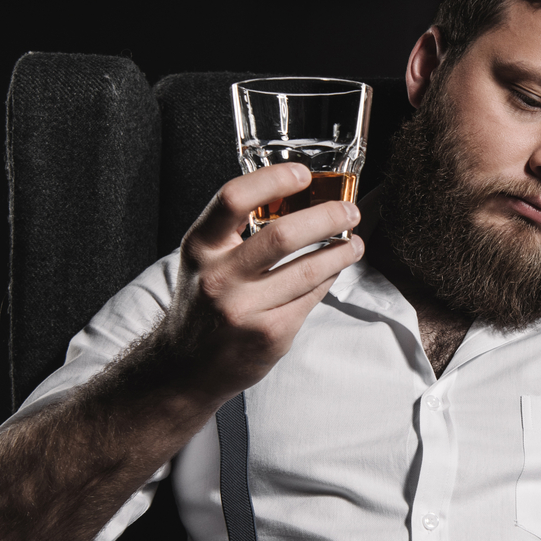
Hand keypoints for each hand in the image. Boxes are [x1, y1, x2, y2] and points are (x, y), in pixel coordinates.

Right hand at [148, 163, 362, 404]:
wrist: (185, 367)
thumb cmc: (204, 303)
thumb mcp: (205, 259)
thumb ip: (238, 231)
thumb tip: (298, 196)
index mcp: (200, 246)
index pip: (234, 198)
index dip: (273, 180)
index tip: (304, 173)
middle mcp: (219, 276)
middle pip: (283, 235)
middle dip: (327, 217)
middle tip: (349, 212)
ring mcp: (244, 308)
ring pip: (308, 270)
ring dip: (341, 252)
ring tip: (355, 243)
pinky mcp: (269, 333)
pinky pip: (311, 297)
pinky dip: (330, 278)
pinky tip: (336, 269)